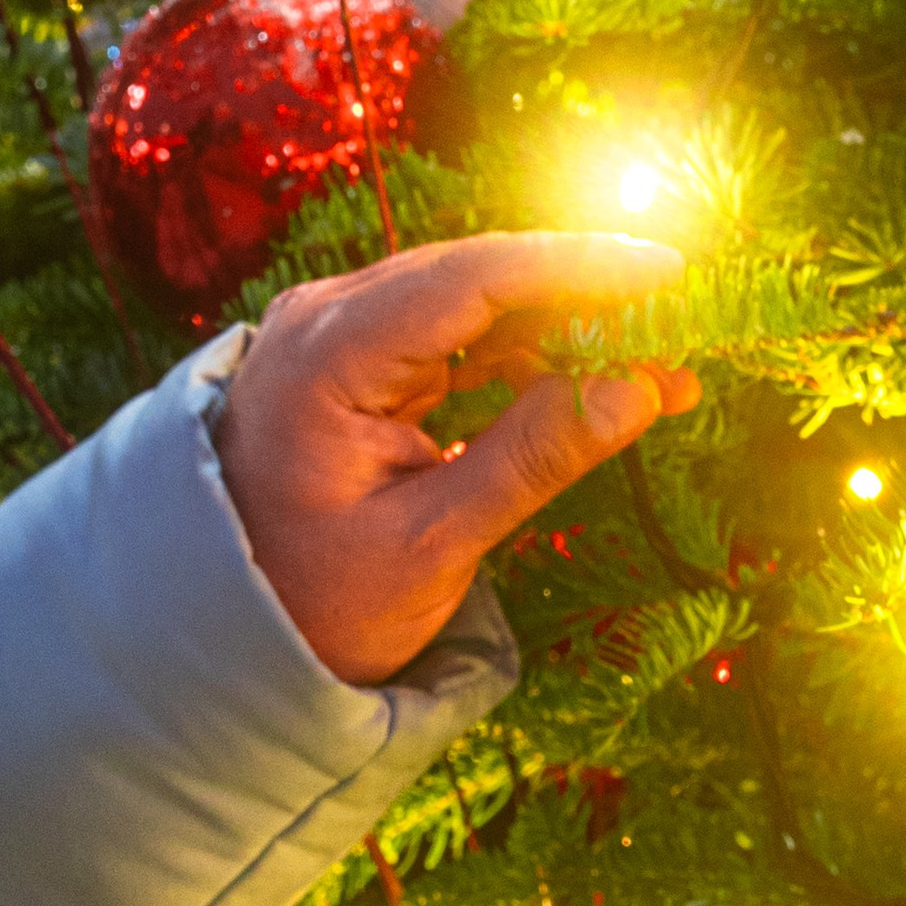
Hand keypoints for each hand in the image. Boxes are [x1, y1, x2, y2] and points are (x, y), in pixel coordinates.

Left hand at [214, 232, 698, 685]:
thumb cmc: (312, 602)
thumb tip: (639, 388)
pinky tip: (599, 384)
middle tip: (687, 326)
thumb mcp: (431, 545)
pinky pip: (459, 341)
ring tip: (663, 369)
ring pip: (476, 305)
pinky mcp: (361, 368)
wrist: (218, 638)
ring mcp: (340, 339)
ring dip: (568, 331)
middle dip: (588, 298)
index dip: (578, 266)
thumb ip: (533, 460)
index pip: (472, 278)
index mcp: (325, 354)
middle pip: (478, 277)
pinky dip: (530, 359)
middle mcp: (326, 321)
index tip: (668, 272)